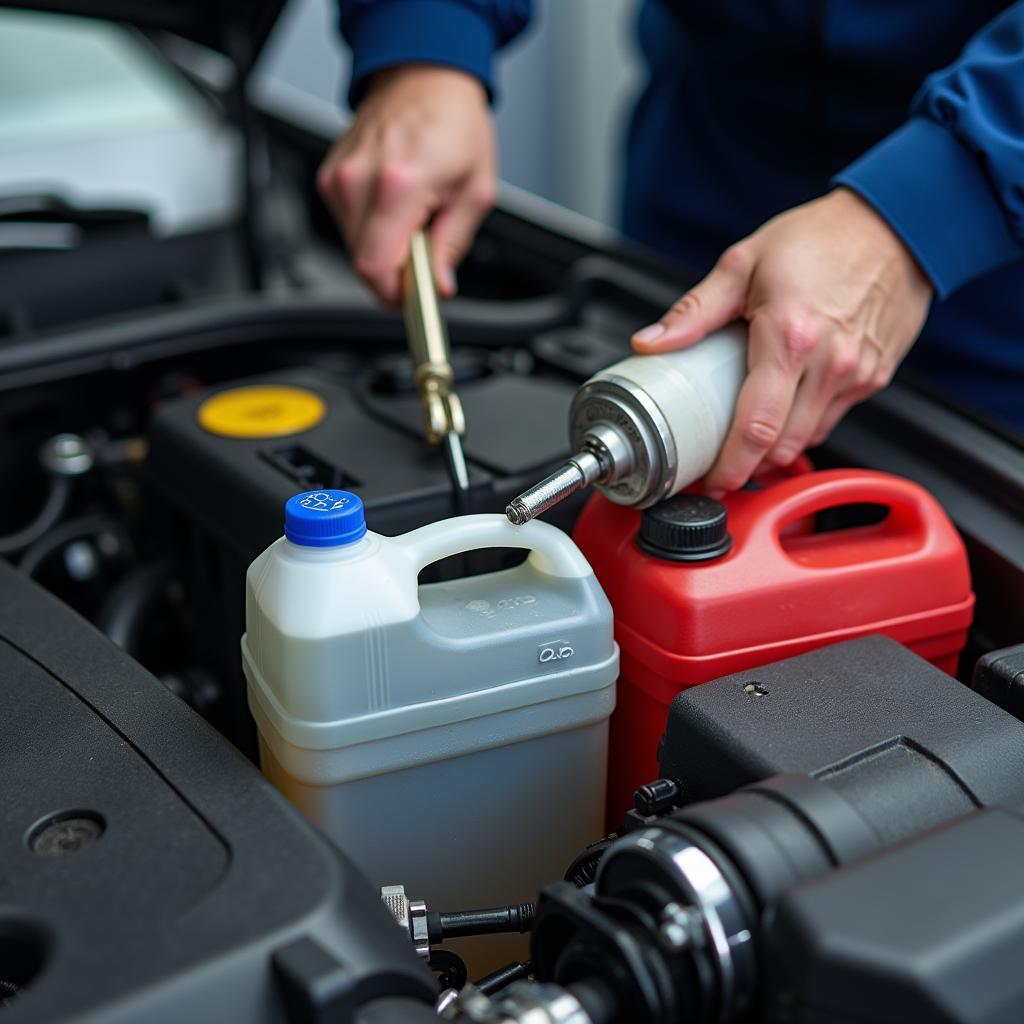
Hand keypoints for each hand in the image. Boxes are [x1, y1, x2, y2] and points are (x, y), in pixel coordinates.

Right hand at [317, 66, 495, 304]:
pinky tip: (394, 205)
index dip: (395, 295)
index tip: (414, 300)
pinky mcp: (330, 177)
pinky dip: (372, 228)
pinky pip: (347, 226)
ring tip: (413, 218)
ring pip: (353, 248)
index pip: (376, 268)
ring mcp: (338, 177)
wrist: (425, 77)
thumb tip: (437, 286)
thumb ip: (452, 247)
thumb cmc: (453, 124)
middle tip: (425, 252)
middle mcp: (359, 180)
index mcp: (397, 184)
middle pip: (363, 264)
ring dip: (384, 249)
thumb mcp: (474, 192)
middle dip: (395, 273)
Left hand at [631, 187, 934, 489]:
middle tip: (719, 463)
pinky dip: (802, 426)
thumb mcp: (744, 263)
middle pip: (782, 446)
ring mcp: (857, 374)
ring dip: (774, 449)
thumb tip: (650, 342)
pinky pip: (830, 420)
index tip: (710, 480)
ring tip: (746, 437)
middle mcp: (830, 363)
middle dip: (748, 465)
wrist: (895, 225)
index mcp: (790, 336)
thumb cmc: (822, 238)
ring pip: (807, 439)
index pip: (756, 427)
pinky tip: (783, 408)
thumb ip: (694, 311)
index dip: (730, 466)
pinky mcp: (875, 378)